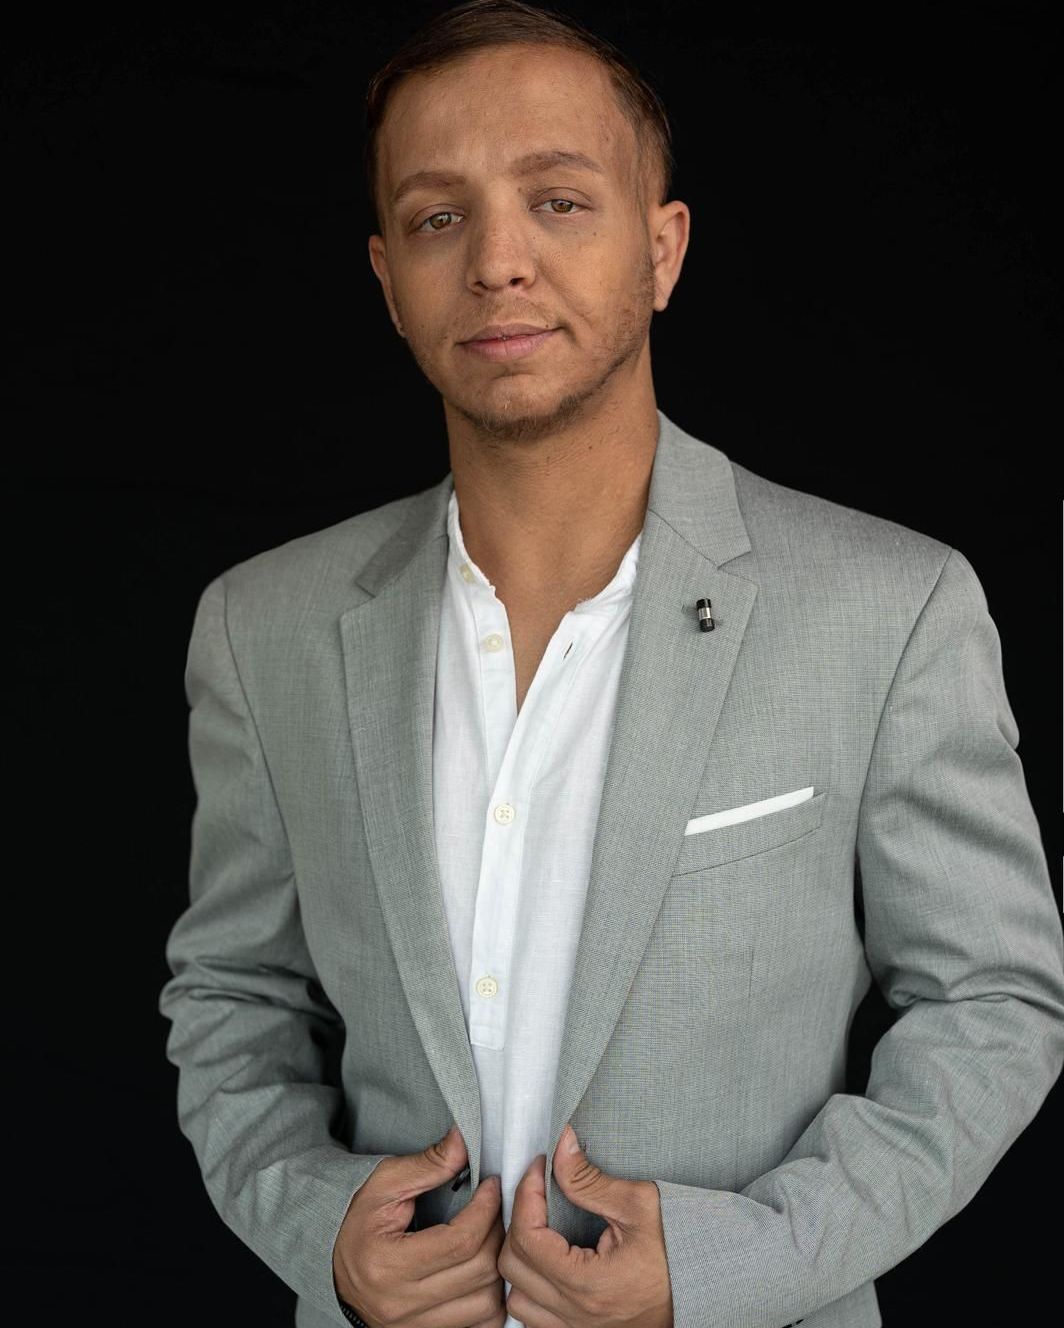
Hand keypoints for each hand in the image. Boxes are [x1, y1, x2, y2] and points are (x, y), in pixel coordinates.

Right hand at [332, 1123, 507, 1327]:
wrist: (331, 1263)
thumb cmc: (357, 1219)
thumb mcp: (384, 1183)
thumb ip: (428, 1164)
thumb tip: (464, 1140)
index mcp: (388, 1265)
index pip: (460, 1241)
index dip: (486, 1208)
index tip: (492, 1185)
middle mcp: (402, 1304)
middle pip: (479, 1272)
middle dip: (497, 1232)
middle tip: (495, 1207)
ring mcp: (414, 1326)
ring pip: (487, 1305)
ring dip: (498, 1268)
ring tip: (490, 1237)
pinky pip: (479, 1326)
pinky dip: (490, 1299)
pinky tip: (483, 1270)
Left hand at [498, 1123, 672, 1326]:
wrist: (706, 1289)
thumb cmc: (679, 1248)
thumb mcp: (638, 1205)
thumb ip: (590, 1180)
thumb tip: (560, 1147)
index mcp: (590, 1285)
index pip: (528, 1238)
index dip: (526, 1194)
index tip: (539, 1168)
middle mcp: (577, 1316)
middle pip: (513, 1265)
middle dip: (519, 1220)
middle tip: (540, 1192)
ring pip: (516, 1298)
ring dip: (520, 1259)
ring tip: (540, 1227)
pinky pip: (533, 1317)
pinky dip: (530, 1288)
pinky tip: (547, 1261)